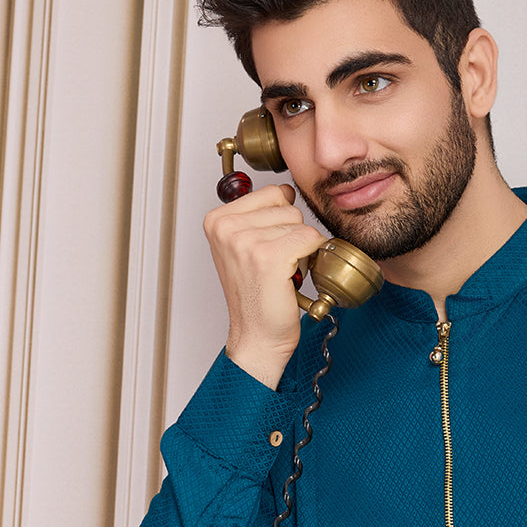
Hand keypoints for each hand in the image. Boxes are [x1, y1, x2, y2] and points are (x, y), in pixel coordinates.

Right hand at [202, 182, 325, 387]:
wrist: (257, 336)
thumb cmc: (255, 296)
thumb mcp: (245, 247)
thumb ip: (259, 214)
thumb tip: (286, 189)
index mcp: (217, 220)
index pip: (272, 192)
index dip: (281, 221)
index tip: (267, 247)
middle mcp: (226, 227)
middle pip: (286, 206)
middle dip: (290, 234)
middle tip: (274, 264)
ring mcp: (245, 241)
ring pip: (299, 222)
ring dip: (299, 249)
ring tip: (280, 271)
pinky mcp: (268, 256)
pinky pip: (309, 238)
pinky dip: (309, 257)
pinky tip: (290, 276)